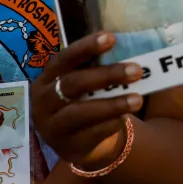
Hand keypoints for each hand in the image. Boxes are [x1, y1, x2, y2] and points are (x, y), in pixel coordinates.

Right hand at [31, 33, 143, 166]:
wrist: (79, 142)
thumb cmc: (85, 101)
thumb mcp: (86, 84)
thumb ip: (99, 69)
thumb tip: (131, 50)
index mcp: (48, 78)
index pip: (64, 58)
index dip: (86, 47)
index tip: (111, 37)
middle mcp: (44, 101)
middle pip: (73, 84)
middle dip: (106, 75)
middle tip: (136, 70)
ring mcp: (52, 126)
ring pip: (80, 112)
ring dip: (112, 104)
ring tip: (138, 99)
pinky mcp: (66, 146)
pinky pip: (89, 134)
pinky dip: (109, 124)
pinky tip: (124, 118)